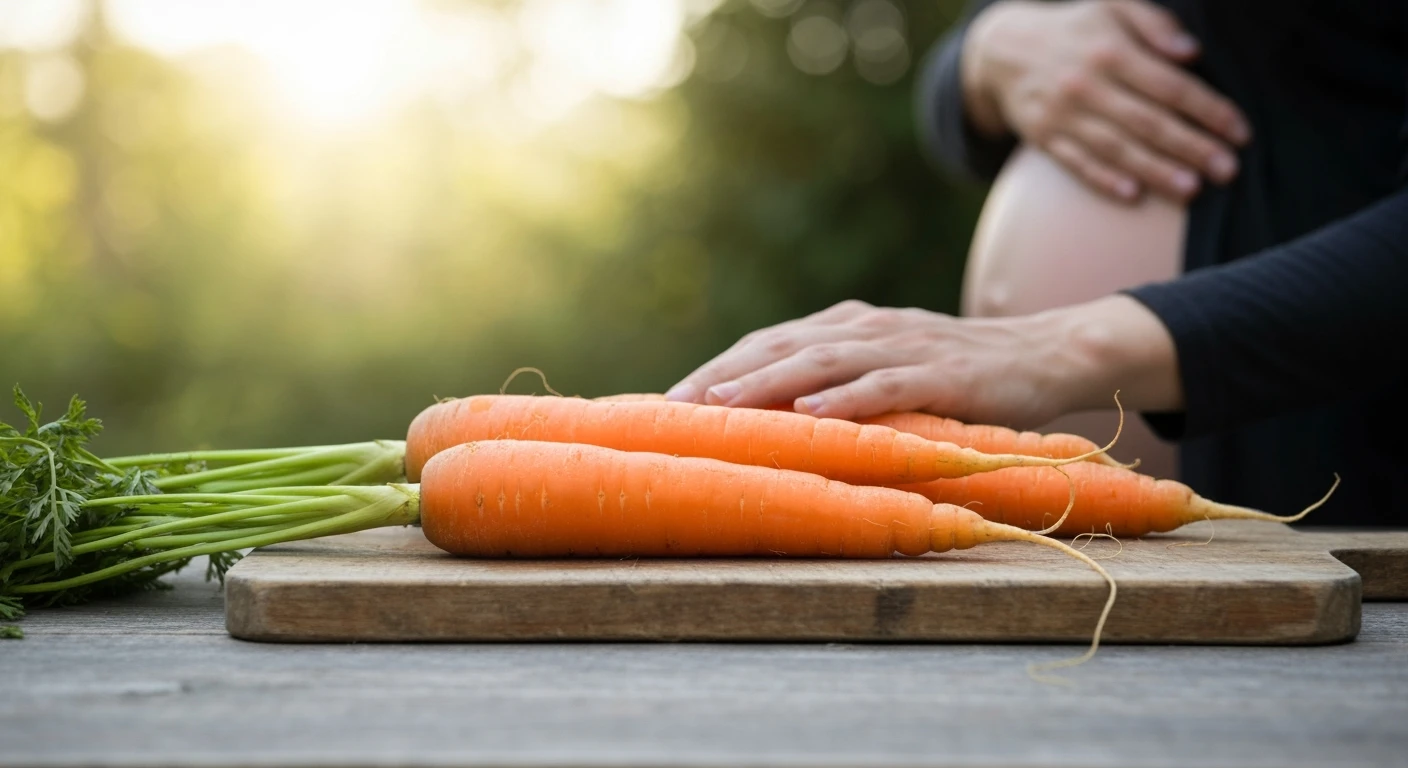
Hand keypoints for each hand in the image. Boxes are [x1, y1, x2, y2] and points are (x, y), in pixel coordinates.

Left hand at [664, 296, 1180, 427]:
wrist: (1044, 353)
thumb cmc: (956, 374)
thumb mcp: (888, 369)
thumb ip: (837, 381)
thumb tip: (773, 419)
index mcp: (848, 324)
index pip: (769, 341)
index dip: (719, 366)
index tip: (670, 399)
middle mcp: (867, 327)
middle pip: (782, 344)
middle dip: (724, 374)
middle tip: (675, 405)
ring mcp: (905, 346)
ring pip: (824, 359)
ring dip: (768, 380)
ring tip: (724, 404)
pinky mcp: (943, 373)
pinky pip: (887, 385)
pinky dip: (847, 398)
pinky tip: (813, 413)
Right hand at [963, 0, 1249, 201]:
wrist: (1004, 50)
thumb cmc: (1076, 29)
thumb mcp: (1113, 5)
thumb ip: (1155, 23)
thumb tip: (1191, 53)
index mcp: (1111, 50)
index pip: (1171, 86)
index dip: (1209, 110)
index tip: (1240, 133)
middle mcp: (1087, 85)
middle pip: (1149, 121)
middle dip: (1192, 147)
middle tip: (1228, 170)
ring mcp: (1063, 115)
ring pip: (1116, 148)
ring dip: (1155, 170)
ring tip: (1191, 190)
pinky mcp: (1043, 138)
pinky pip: (1076, 162)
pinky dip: (1103, 179)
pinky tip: (1132, 194)